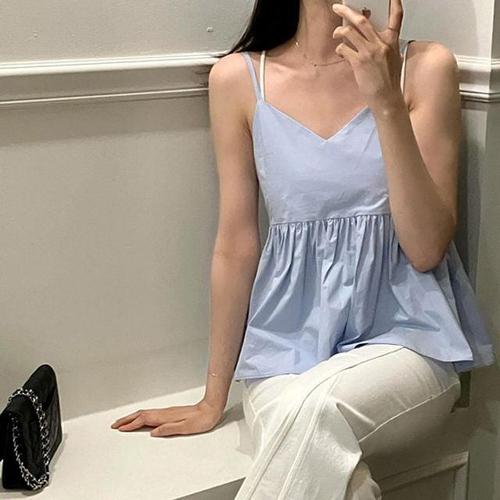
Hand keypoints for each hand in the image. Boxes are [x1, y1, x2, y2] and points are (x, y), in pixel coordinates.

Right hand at [110, 398, 224, 436]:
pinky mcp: (170, 412)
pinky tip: (142, 419)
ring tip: (124, 421)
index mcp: (166, 417)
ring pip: (145, 413)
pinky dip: (141, 416)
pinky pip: (151, 414)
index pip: (144, 420)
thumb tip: (153, 432)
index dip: (131, 425)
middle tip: (115, 424)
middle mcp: (164, 412)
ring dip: (133, 417)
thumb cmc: (201, 419)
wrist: (211, 409)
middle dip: (127, 419)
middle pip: (141, 415)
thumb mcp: (186, 427)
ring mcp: (167, 412)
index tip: (120, 428)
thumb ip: (169, 429)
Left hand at [331, 0, 404, 108]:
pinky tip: (341, 52)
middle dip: (347, 11)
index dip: (395, 3)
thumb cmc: (389, 81)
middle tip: (338, 8)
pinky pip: (344, 48)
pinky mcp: (359, 62)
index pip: (396, 17)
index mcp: (391, 41)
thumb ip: (382, 45)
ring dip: (339, 31)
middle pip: (362, 20)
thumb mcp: (392, 58)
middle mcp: (380, 44)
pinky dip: (340, 49)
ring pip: (349, 32)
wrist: (387, 97)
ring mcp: (369, 52)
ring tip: (336, 34)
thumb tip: (367, 37)